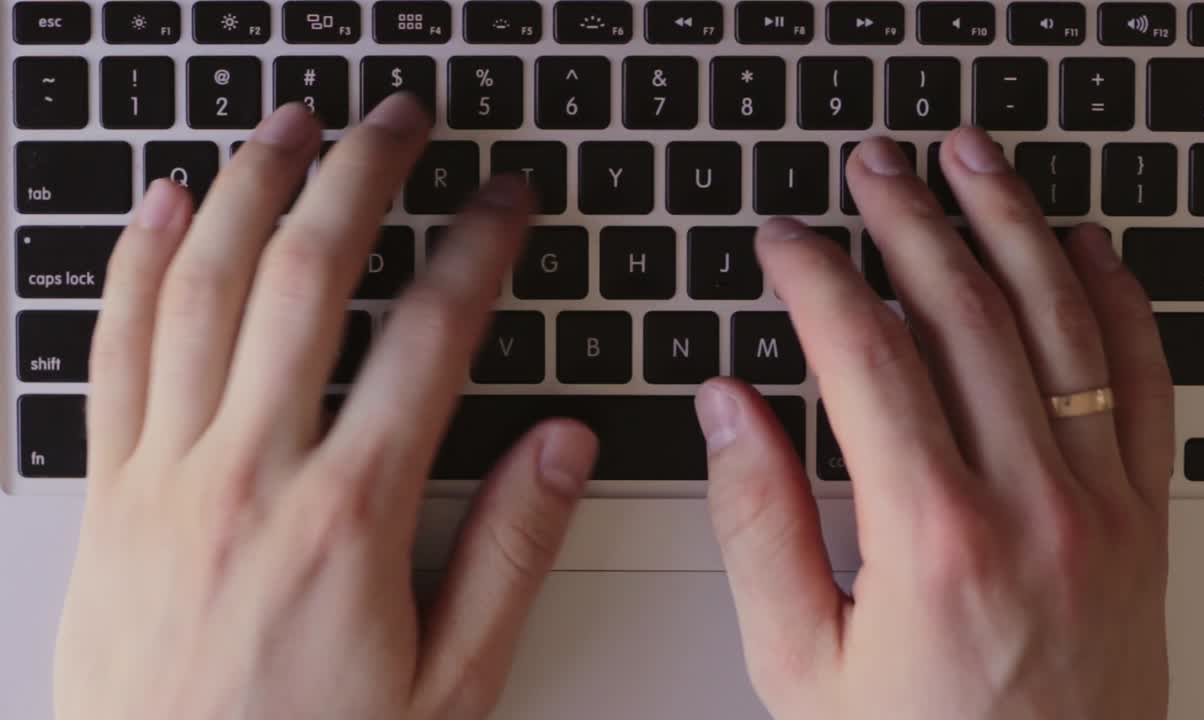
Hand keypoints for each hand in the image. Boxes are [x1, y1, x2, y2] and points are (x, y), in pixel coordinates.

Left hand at [54, 95, 597, 719]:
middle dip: (362, 175)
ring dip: (252, 187)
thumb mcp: (449, 684)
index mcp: (349, 518)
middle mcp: (250, 476)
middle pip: (309, 278)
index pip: (428, 338)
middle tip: (399, 119)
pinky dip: (138, 261)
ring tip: (291, 123)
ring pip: (203, 288)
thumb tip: (560, 448)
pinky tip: (169, 203)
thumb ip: (509, 554)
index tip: (502, 201)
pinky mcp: (110, 494)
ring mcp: (166, 476)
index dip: (476, 249)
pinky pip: (112, 349)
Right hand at [696, 130, 1172, 719]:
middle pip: (965, 313)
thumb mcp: (798, 663)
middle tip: (872, 166)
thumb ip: (756, 524)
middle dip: (909, 220)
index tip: (786, 242)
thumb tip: (730, 410)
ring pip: (1061, 320)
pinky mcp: (1144, 518)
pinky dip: (1116, 299)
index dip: (816, 279)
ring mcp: (1102, 504)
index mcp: (932, 537)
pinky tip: (1084, 249)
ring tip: (970, 160)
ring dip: (1009, 223)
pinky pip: (1143, 380)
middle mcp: (1031, 504)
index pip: (865, 356)